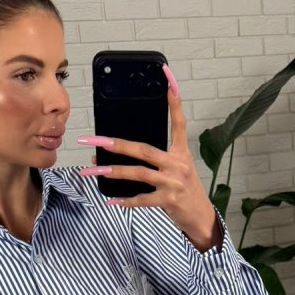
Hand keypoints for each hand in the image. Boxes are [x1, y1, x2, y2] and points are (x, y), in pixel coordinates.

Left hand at [76, 63, 221, 250]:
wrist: (201, 217)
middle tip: (94, 139)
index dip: (174, 100)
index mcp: (181, 152)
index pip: (178, 122)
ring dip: (113, 171)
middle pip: (144, 149)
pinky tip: (110, 200)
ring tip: (93, 170)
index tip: (167, 77)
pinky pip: (142, 199)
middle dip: (116, 144)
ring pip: (139, 173)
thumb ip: (156, 159)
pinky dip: (125, 200)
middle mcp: (178, 164)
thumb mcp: (178, 168)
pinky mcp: (169, 201)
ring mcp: (173, 182)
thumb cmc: (185, 191)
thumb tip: (119, 153)